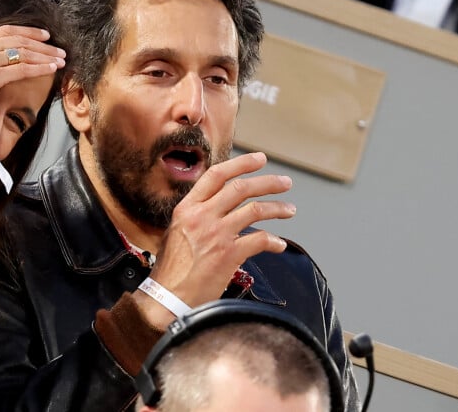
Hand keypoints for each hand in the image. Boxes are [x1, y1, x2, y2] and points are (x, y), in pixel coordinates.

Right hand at [0, 20, 65, 120]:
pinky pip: (24, 70)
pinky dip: (41, 68)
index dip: (27, 32)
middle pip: (20, 41)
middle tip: (59, 48)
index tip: (43, 34)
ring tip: (62, 59)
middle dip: (43, 45)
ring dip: (47, 56)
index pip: (6, 31)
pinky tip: (53, 69)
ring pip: (25, 54)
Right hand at [135, 152, 294, 327]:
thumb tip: (219, 206)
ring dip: (277, 208)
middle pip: (240, 188)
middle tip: (285, 182)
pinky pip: (259, 240)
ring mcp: (216, 234)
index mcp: (187, 207)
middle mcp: (202, 216)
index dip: (241, 164)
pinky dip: (273, 241)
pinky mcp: (228, 254)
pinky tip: (279, 245)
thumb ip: (197, 216)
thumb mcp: (177, 232)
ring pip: (255, 210)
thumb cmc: (171, 269)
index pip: (216, 175)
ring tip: (290, 209)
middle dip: (267, 182)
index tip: (259, 159)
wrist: (167, 299)